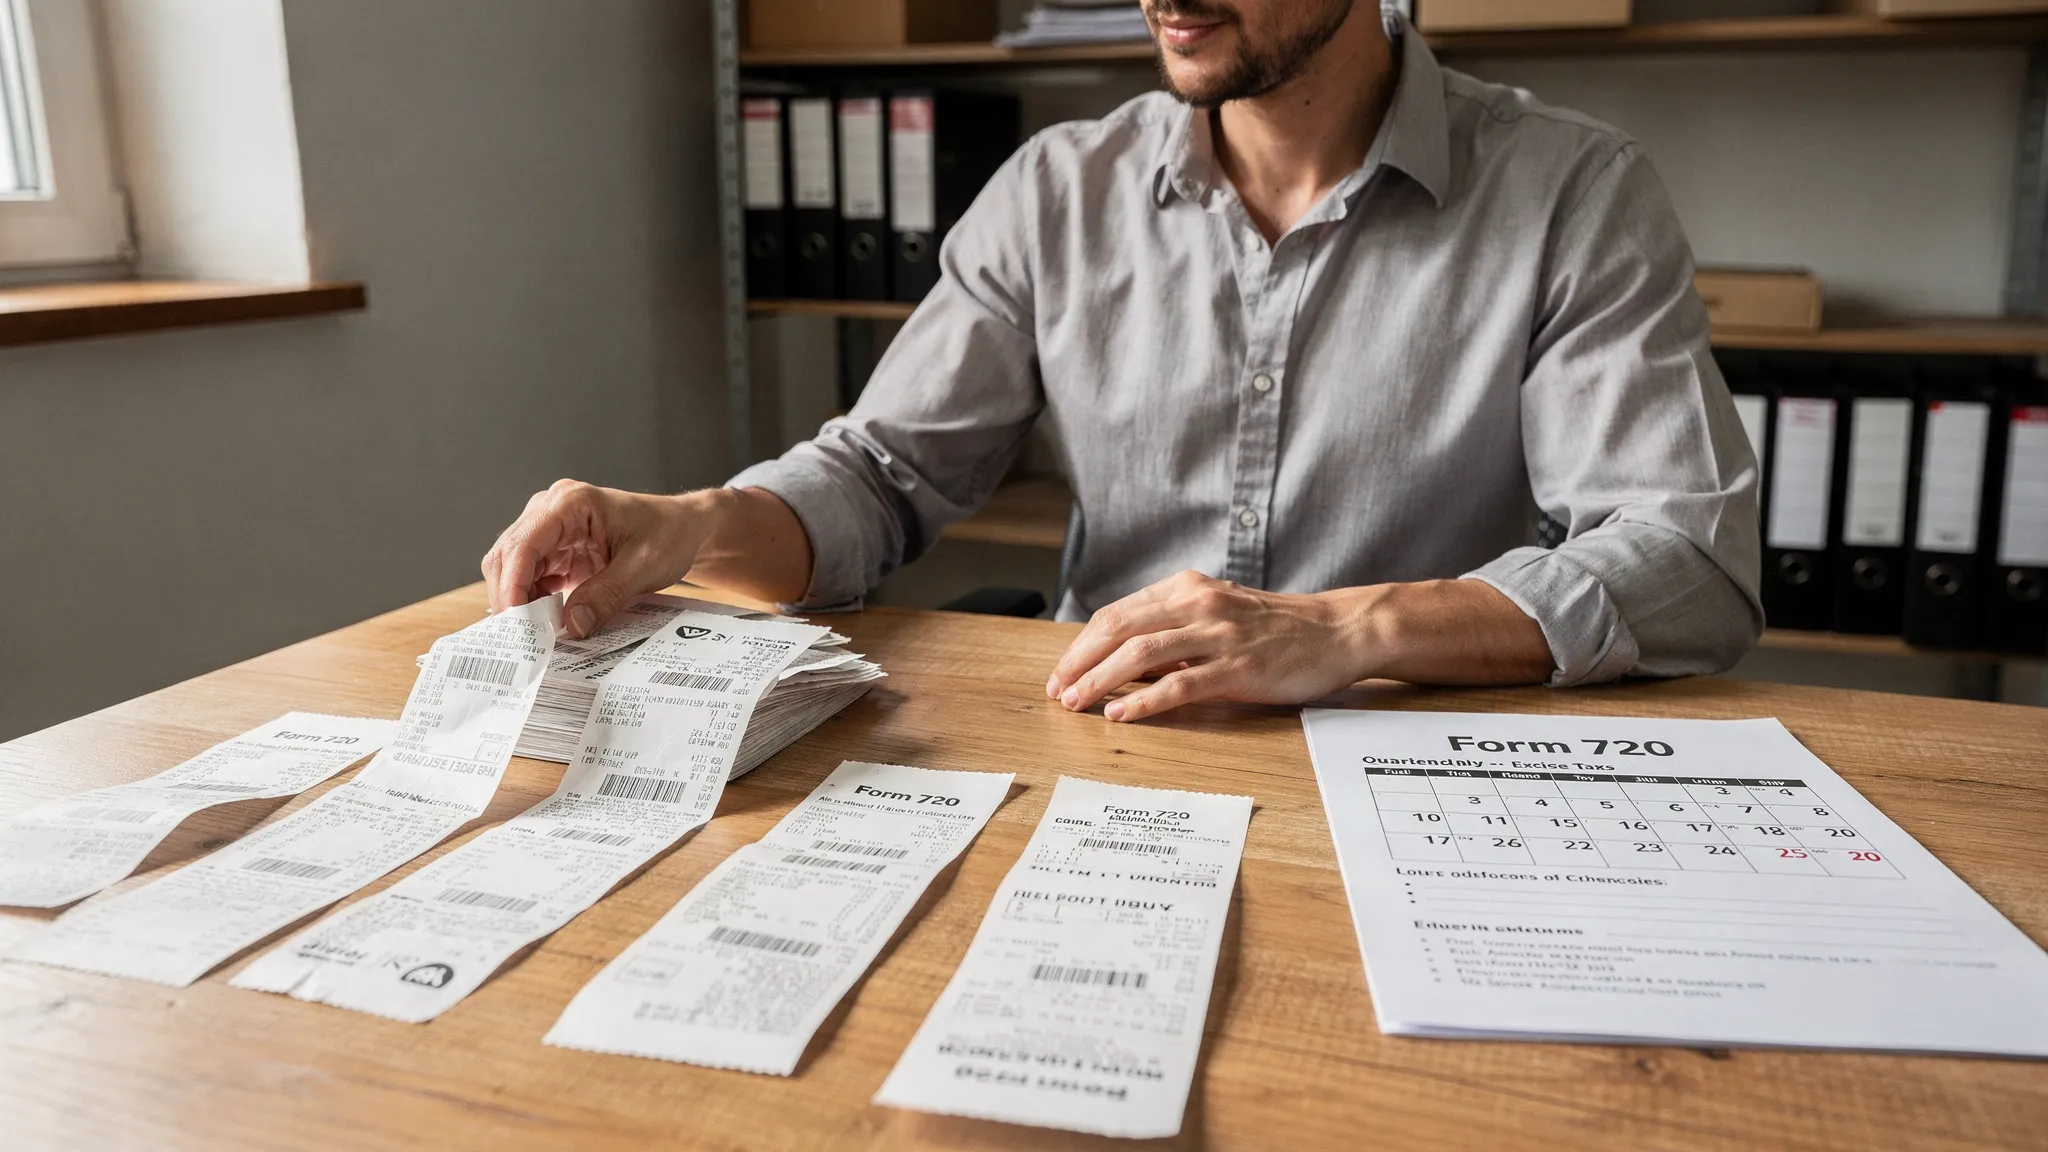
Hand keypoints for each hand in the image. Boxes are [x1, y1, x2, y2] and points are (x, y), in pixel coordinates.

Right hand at [482, 480, 704, 637]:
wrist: (682, 528)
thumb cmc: (668, 534)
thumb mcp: (644, 565)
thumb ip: (607, 594)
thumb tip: (573, 625)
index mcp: (571, 503)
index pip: (524, 543)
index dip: (513, 583)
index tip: (515, 620)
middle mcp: (552, 510)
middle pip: (509, 555)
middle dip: (510, 597)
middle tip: (521, 638)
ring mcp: (550, 530)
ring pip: (512, 568)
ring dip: (519, 602)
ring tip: (534, 635)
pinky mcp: (555, 550)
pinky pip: (529, 577)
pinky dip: (532, 601)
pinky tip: (545, 622)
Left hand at [1044, 571, 1553, 722]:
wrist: (1340, 631)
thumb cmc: (1280, 630)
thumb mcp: (1220, 616)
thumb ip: (1176, 632)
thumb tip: (1126, 664)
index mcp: (1189, 590)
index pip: (1119, 613)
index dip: (1083, 643)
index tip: (1062, 671)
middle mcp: (1199, 605)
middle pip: (1119, 627)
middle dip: (1079, 660)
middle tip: (1056, 690)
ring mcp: (1219, 635)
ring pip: (1142, 652)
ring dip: (1100, 679)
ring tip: (1076, 703)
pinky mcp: (1239, 668)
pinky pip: (1180, 684)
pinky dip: (1143, 699)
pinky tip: (1120, 713)